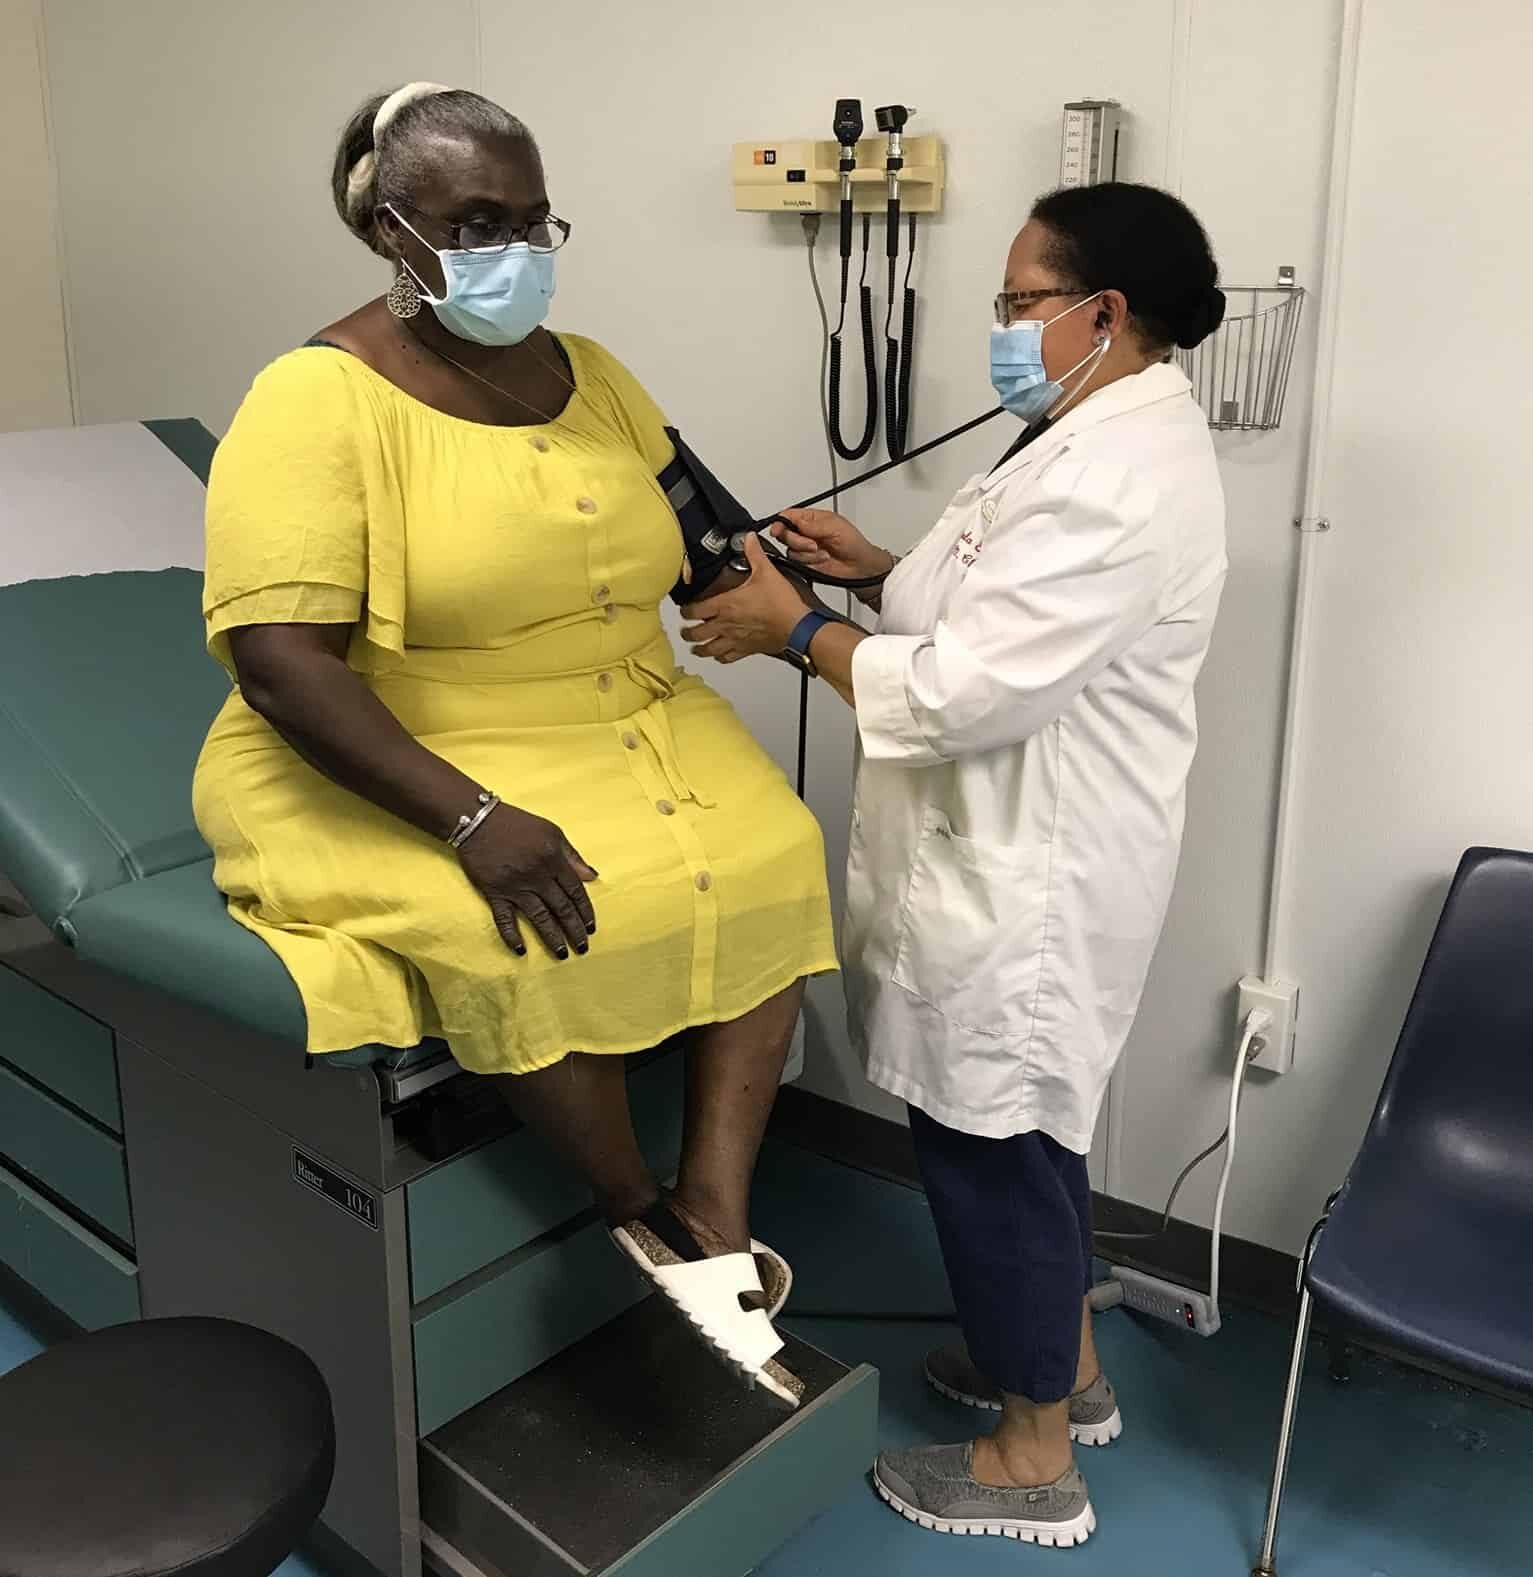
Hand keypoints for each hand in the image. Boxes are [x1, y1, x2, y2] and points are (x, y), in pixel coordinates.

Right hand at [456, 805, 597, 959]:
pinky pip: (504, 918)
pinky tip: (521, 950)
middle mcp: (537, 875)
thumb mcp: (552, 832)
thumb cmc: (518, 825)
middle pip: (561, 908)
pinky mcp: (494, 892)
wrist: (477, 821)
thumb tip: (592, 877)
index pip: (575, 891)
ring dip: (552, 937)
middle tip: (582, 947)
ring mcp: (515, 886)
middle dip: (573, 929)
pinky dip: (511, 935)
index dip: (585, 911)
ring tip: (562, 953)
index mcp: (553, 859)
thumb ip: (572, 856)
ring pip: (539, 917)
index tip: (591, 928)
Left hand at [680, 535, 812, 664]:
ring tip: (696, 648)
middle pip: (696, 634)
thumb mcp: (766, 572)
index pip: (694, 611)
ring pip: (708, 650)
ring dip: (699, 649)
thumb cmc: (780, 603)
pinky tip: (719, 656)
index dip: (685, 611)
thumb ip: (754, 554)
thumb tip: (749, 538)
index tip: (685, 610)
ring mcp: (734, 640)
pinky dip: (720, 658)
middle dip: (687, 633)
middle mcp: (726, 625)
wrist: (795, 627)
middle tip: (685, 631)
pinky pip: (727, 658)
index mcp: (725, 605)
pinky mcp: (746, 650)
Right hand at [771, 508, 895, 585]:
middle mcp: (804, 533)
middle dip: (797, 540)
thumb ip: (812, 524)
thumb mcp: (834, 526)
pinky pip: (796, 563)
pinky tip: (823, 559)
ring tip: (823, 552)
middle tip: (812, 543)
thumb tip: (795, 521)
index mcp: (810, 518)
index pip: (787, 516)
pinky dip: (810, 561)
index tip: (778, 529)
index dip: (779, 523)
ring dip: (807, 553)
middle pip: (784, 533)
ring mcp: (804, 548)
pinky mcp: (805, 563)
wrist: (859, 565)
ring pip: (790, 550)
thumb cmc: (853, 542)